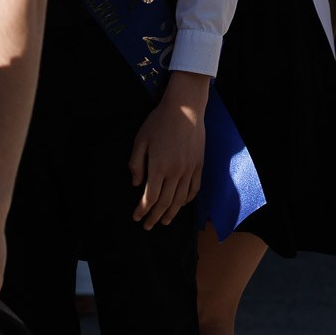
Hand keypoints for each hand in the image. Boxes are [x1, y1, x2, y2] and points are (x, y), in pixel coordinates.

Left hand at [129, 70, 207, 228]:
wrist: (186, 108)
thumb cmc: (159, 121)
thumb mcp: (140, 140)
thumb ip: (136, 163)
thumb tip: (137, 184)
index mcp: (158, 167)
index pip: (149, 198)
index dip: (142, 211)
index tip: (136, 218)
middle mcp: (175, 172)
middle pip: (164, 203)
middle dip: (155, 217)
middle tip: (147, 226)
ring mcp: (189, 170)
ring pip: (180, 200)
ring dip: (171, 213)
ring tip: (164, 222)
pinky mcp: (199, 165)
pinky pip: (194, 189)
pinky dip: (187, 200)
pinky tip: (181, 205)